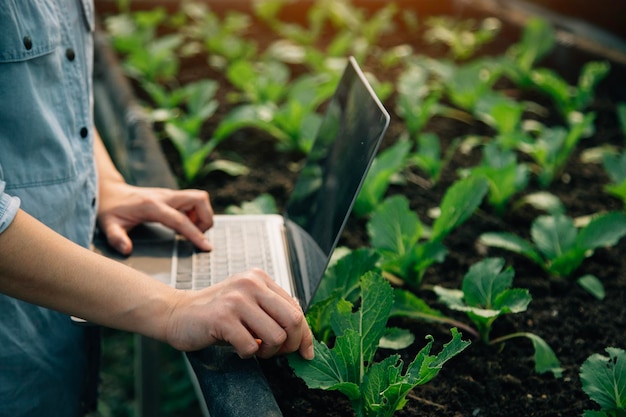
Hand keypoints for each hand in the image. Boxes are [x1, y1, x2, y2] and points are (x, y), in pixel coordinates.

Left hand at [97, 179, 212, 254]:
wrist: (110, 193)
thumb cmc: (110, 211)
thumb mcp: (108, 226)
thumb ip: (116, 238)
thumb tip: (127, 250)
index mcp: (152, 206)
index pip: (180, 220)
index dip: (195, 234)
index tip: (207, 247)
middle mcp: (165, 197)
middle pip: (199, 199)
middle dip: (206, 218)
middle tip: (197, 234)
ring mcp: (170, 194)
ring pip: (200, 198)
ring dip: (202, 215)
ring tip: (189, 230)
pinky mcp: (172, 196)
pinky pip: (194, 201)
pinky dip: (196, 213)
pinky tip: (183, 224)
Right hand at [164, 268, 313, 359]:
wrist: (177, 313)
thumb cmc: (216, 313)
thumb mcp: (248, 303)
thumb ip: (272, 310)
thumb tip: (303, 333)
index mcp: (260, 278)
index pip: (296, 308)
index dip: (304, 334)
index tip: (305, 352)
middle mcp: (251, 284)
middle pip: (293, 320)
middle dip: (291, 344)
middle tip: (276, 352)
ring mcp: (237, 300)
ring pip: (276, 336)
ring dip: (267, 351)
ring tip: (253, 347)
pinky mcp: (223, 318)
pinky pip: (251, 347)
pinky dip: (247, 354)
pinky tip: (236, 347)